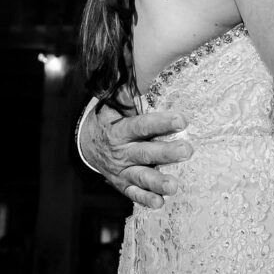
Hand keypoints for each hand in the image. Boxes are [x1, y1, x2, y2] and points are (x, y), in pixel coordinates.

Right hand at [78, 102, 193, 207]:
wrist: (86, 144)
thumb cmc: (108, 120)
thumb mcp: (112, 105)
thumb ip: (126, 94)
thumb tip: (135, 70)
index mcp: (119, 130)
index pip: (141, 125)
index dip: (161, 123)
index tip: (182, 119)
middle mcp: (121, 152)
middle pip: (145, 153)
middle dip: (166, 153)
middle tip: (187, 151)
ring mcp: (122, 170)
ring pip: (141, 177)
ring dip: (158, 182)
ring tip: (174, 186)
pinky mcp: (123, 184)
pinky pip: (134, 194)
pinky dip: (146, 200)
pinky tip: (160, 202)